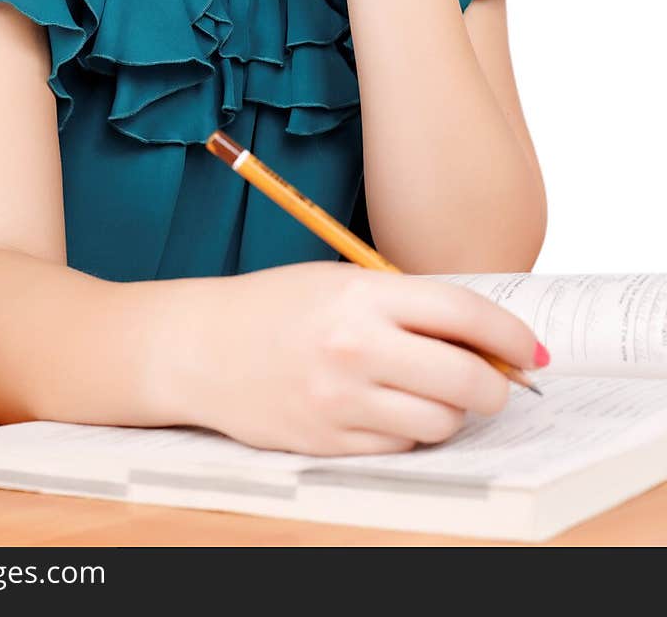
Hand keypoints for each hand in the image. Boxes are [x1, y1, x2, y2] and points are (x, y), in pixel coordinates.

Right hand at [183, 261, 542, 455]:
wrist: (201, 347)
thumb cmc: (276, 307)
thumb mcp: (342, 282)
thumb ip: (409, 306)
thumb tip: (486, 341)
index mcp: (362, 295)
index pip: (465, 314)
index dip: (511, 334)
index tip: (532, 349)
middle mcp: (355, 348)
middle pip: (467, 380)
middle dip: (495, 385)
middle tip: (494, 382)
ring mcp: (341, 401)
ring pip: (440, 424)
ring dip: (451, 413)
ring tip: (431, 393)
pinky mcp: (329, 444)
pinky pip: (401, 450)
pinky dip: (409, 434)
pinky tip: (390, 410)